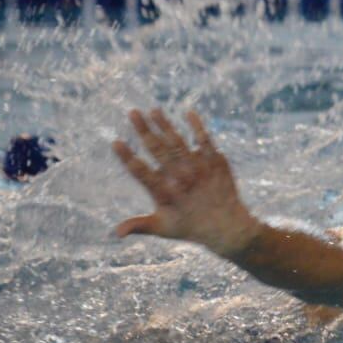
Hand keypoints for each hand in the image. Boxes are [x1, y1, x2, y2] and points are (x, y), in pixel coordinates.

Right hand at [112, 109, 260, 258]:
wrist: (227, 227)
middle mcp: (182, 179)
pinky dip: (198, 127)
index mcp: (165, 194)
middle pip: (159, 150)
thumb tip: (114, 233)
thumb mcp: (163, 228)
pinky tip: (188, 112)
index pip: (141, 173)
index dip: (127, 157)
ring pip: (179, 142)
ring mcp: (200, 169)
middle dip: (144, 130)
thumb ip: (138, 226)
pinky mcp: (216, 163)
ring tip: (153, 110)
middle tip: (132, 112)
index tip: (115, 141)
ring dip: (166, 125)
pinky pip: (205, 141)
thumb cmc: (190, 227)